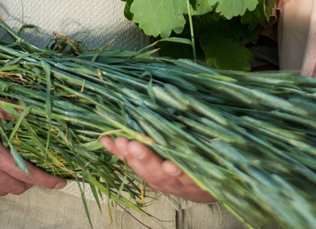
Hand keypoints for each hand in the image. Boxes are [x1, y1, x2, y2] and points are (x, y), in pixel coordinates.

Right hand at [0, 84, 66, 200]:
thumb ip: (14, 112)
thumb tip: (36, 111)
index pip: (26, 175)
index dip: (46, 180)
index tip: (61, 181)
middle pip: (17, 187)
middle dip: (32, 180)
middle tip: (39, 167)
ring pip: (2, 192)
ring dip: (15, 184)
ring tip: (20, 168)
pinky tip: (0, 174)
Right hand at [101, 136, 215, 202]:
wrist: (208, 188)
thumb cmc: (179, 169)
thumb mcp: (159, 158)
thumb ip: (144, 143)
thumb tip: (125, 127)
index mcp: (149, 172)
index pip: (130, 160)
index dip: (118, 151)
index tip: (108, 139)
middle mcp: (159, 178)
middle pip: (143, 167)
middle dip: (133, 154)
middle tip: (125, 141)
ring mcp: (176, 181)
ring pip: (160, 172)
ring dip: (150, 160)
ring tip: (140, 148)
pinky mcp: (194, 181)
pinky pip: (185, 176)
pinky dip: (177, 171)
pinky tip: (171, 164)